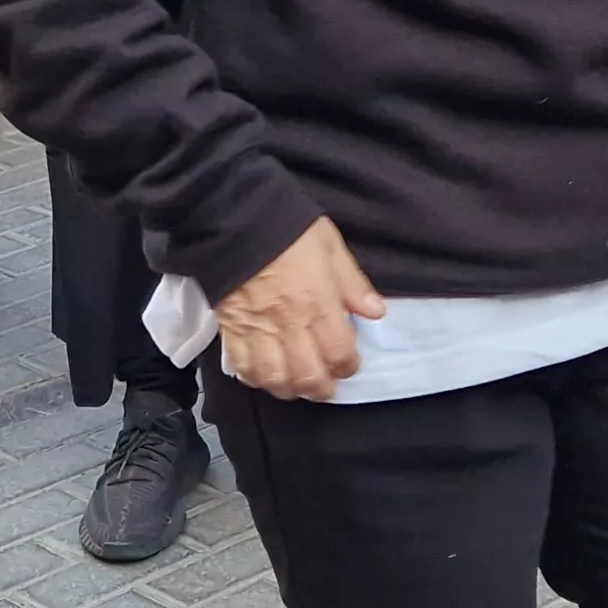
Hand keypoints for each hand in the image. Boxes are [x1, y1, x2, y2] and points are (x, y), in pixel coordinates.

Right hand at [214, 217, 386, 401]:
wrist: (234, 219)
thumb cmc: (289, 229)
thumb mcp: (331, 246)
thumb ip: (353, 283)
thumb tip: (377, 312)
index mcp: (318, 302)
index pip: (339, 353)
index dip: (348, 366)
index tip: (349, 363)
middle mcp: (289, 323)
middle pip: (308, 375)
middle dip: (322, 388)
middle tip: (326, 385)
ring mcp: (257, 329)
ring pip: (274, 379)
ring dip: (289, 388)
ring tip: (297, 384)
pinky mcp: (231, 329)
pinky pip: (243, 367)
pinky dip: (256, 378)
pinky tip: (265, 374)